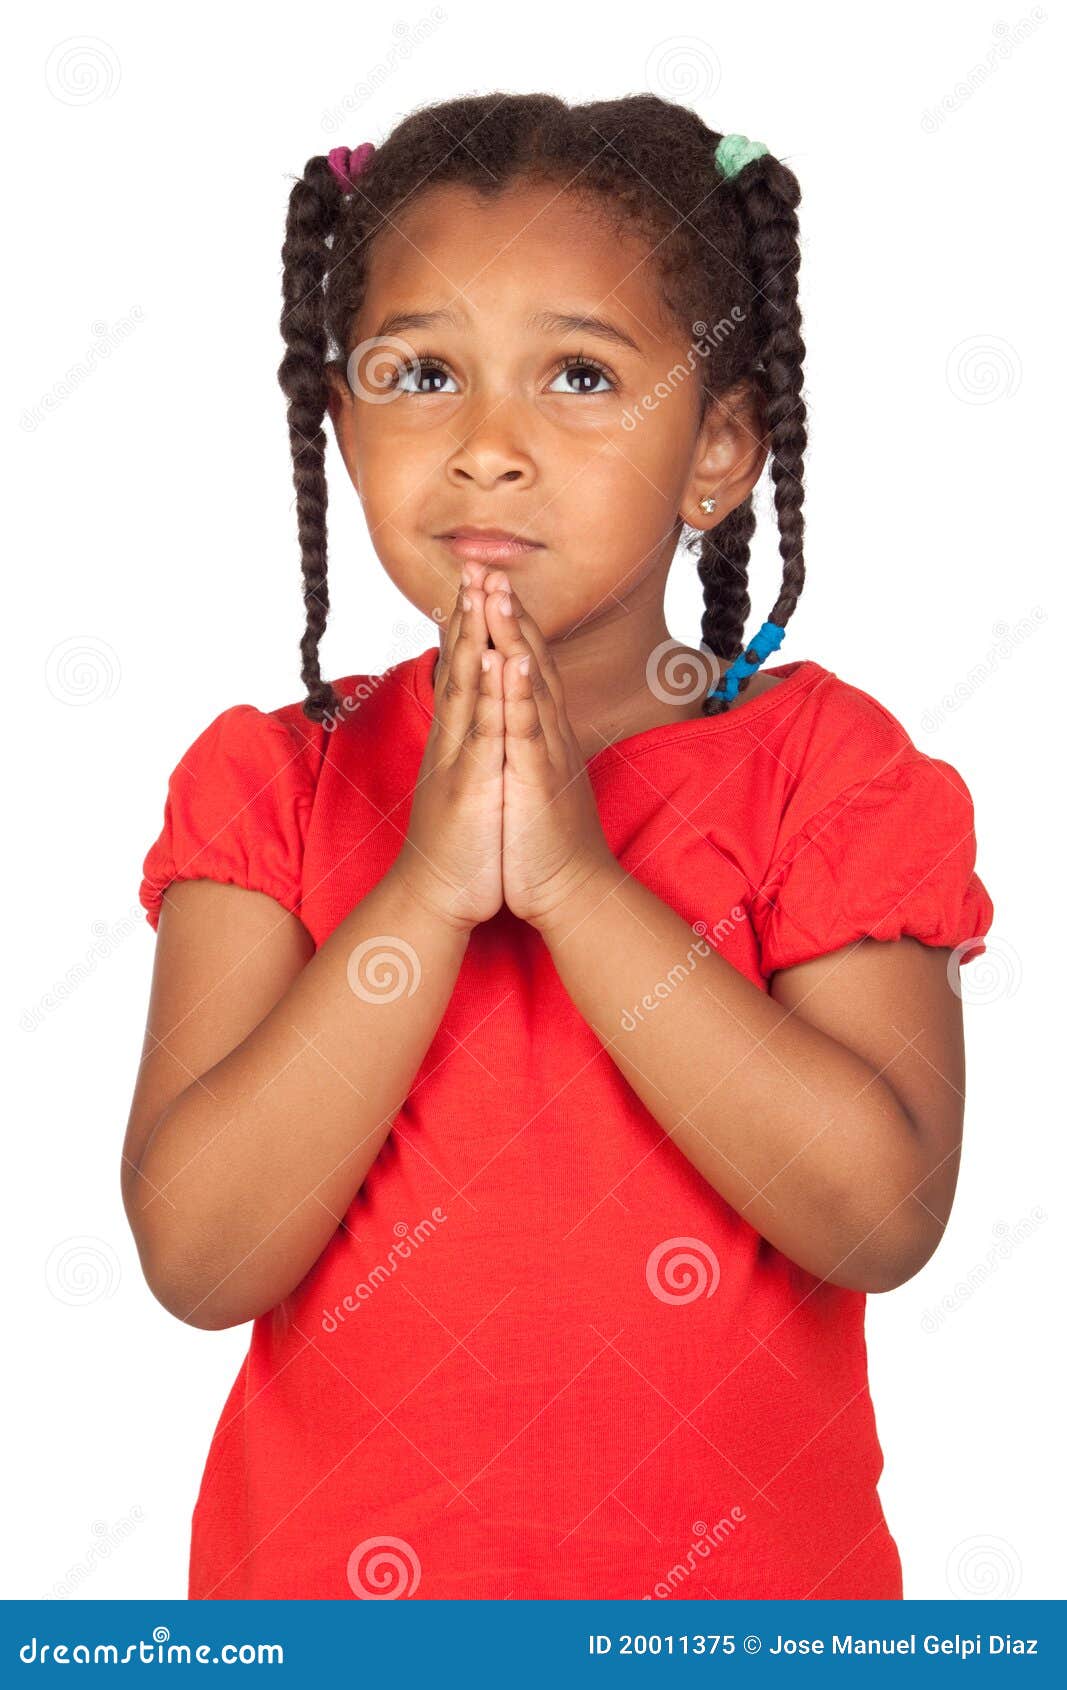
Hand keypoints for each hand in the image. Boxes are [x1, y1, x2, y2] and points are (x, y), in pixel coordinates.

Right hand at [392, 567, 504, 932]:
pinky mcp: (470, 784)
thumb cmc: (458, 845)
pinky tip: (493, 658)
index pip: (462, 671)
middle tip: (473, 563)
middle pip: (459, 665)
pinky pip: (481, 731)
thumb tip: (472, 723)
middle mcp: (453, 741)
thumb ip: (466, 750)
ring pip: (467, 687)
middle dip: (468, 613)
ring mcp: (459, 759)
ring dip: (474, 636)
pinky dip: (488, 692)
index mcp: (458, 740)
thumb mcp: (464, 786)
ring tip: (480, 590)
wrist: (436, 897)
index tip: (476, 582)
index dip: (468, 626)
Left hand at [479, 567, 617, 933]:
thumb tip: (514, 712)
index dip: (505, 619)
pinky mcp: (538, 779)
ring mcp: (543, 752)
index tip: (483, 578)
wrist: (570, 889)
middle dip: (508, 609)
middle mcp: (545, 732)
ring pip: (529, 683)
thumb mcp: (530, 774)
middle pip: (528, 657)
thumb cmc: (544, 836)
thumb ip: (525, 737)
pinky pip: (528, 730)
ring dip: (514, 636)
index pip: (521, 662)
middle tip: (487, 562)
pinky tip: (512, 661)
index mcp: (537, 730)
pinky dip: (520, 693)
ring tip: (498, 591)